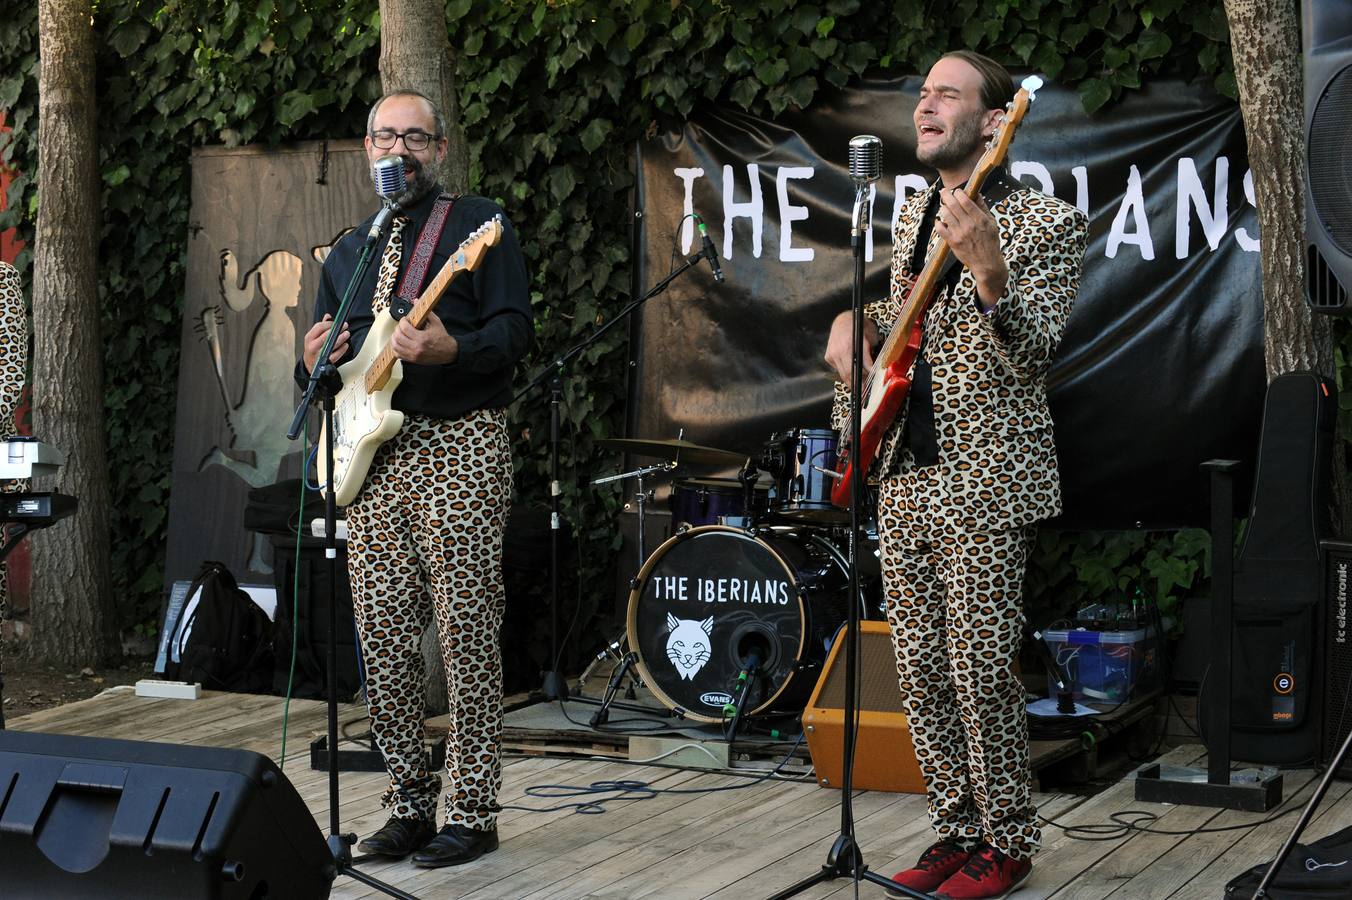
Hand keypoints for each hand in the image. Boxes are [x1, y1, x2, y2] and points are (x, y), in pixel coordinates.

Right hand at [302, 314, 348, 372]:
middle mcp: (312, 346)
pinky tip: (345, 345)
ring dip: (341, 338)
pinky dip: (342, 349)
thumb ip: (321, 327)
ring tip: (347, 334)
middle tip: (345, 326)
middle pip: (326, 335)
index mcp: (309, 338)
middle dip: (337, 329)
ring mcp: (319, 354)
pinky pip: (336, 354)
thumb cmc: (313, 349)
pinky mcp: (326, 362)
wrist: (310, 365)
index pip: (319, 327)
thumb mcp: (313, 337)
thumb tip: (328, 316)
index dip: (330, 323)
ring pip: (331, 344)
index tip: (337, 322)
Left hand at [390, 312, 458, 364]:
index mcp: (422, 338)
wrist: (448, 352)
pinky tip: (399, 343)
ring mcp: (413, 355)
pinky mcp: (412, 360)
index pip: (404, 328)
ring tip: (399, 334)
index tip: (404, 319)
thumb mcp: (436, 323)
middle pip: (398, 337)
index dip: (402, 321)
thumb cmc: (442, 338)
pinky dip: (395, 348)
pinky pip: (397, 354)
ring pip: (395, 346)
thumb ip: (425, 312)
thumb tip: (416, 301)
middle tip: (401, 326)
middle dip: (397, 329)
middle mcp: (416, 348)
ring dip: (394, 338)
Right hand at [824, 310, 879, 382]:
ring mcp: (832, 354)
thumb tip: (871, 371)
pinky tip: (851, 370)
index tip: (868, 386)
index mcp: (849, 345)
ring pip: (842, 373)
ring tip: (860, 383)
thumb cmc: (859, 326)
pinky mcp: (828, 356)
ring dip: (851, 380)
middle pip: (848, 374)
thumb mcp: (869, 339)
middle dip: (858, 383)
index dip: (863, 379)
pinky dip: (845, 371)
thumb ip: (868, 356)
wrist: (844, 320)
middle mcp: (838, 350)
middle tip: (865, 389)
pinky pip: (838, 369)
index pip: (857, 368)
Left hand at [935, 187, 1006, 308]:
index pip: (966, 201)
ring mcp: (960, 234)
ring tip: (944, 206)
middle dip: (946, 195)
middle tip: (943, 191)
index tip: (957, 191)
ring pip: (946, 215)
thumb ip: (983, 208)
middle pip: (953, 205)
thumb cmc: (990, 242)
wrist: (987, 263)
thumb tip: (977, 194)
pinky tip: (940, 221)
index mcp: (980, 219)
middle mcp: (969, 225)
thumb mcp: (992, 223)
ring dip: (943, 207)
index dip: (958, 193)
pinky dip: (938, 223)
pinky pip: (941, 229)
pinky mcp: (953, 242)